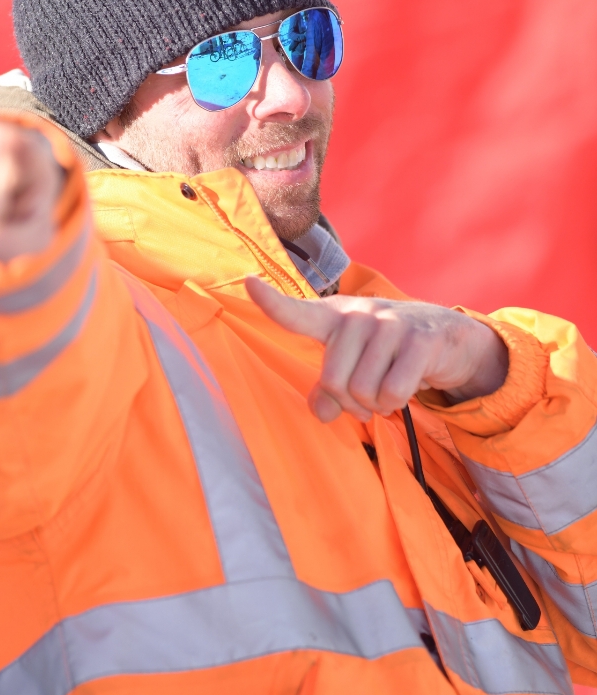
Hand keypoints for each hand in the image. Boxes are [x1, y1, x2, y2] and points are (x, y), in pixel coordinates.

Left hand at [245, 277, 508, 422]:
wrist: (446, 338)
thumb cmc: (386, 354)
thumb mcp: (353, 369)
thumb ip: (329, 392)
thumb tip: (323, 412)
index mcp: (335, 319)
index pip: (298, 313)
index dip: (272, 302)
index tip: (248, 283)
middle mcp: (359, 315)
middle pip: (334, 381)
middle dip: (350, 403)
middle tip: (364, 400)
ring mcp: (390, 324)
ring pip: (364, 390)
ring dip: (376, 405)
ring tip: (386, 391)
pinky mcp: (419, 341)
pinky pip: (393, 392)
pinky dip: (397, 403)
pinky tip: (403, 391)